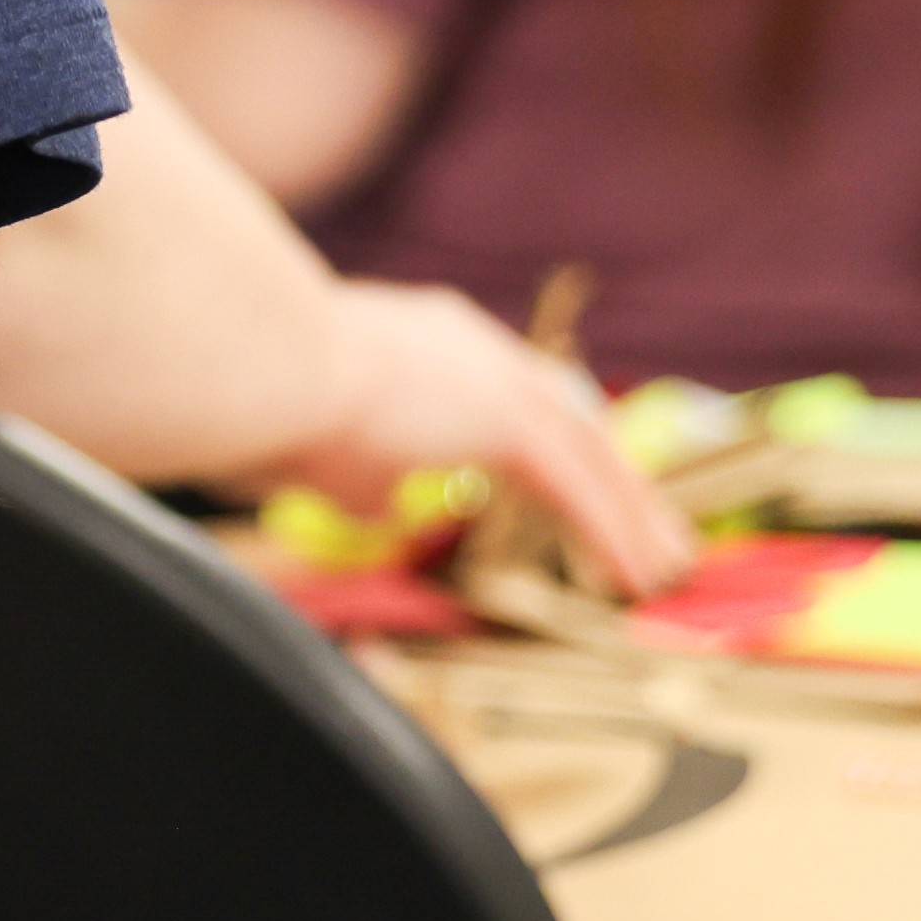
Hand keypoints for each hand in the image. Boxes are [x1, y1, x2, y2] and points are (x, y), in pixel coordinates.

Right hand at [293, 277, 692, 595]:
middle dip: (614, 476)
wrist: (255, 363)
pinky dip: (611, 531)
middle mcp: (470, 347)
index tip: (577, 482)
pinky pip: (577, 485)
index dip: (553, 440)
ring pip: (587, 451)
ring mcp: (491, 375)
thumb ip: (366, 477)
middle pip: (571, 415)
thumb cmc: (258, 402)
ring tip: (665, 567)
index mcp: (426, 343)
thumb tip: (386, 507)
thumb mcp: (320, 448)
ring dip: (632, 511)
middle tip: (651, 527)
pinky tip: (634, 576)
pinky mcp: (504, 417)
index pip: (513, 392)